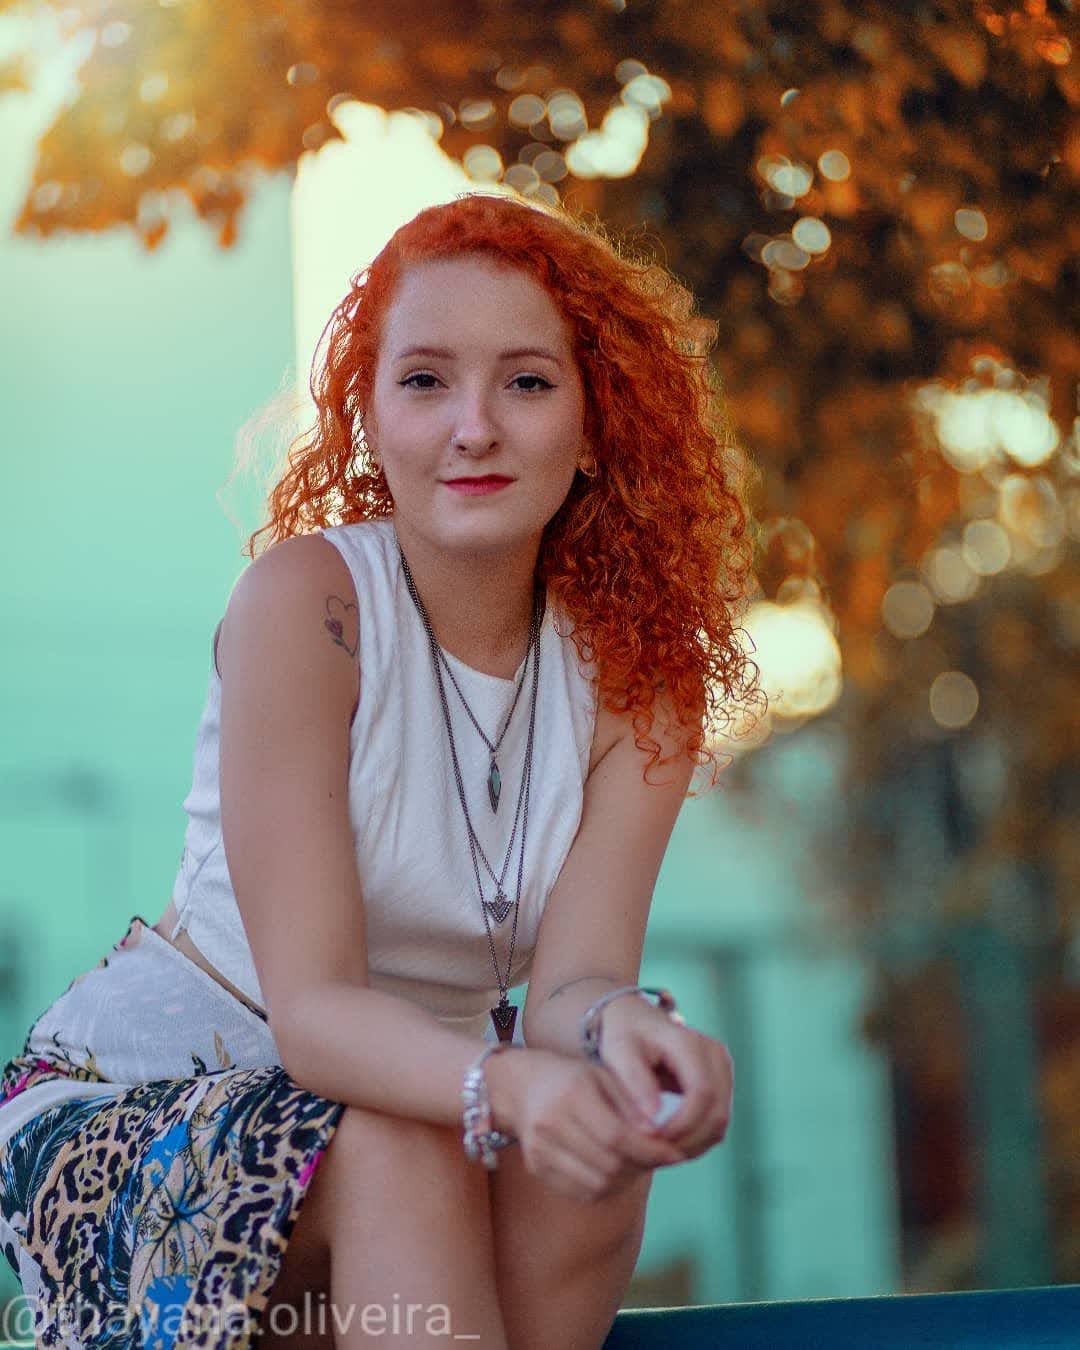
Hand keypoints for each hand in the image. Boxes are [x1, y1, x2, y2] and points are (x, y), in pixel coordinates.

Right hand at [493, 1047, 687, 1200]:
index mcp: (571, 1094)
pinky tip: (617, 1171)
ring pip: (597, 1184)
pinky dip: (606, 1187)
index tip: (676, 1153)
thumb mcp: (603, 1076)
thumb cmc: (571, 1078)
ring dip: (627, 1180)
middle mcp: (551, 1123)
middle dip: (642, 1166)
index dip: (650, 1150)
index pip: (617, 1136)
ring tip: (640, 1164)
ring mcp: (540, 1150)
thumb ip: (631, 1104)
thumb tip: (661, 1136)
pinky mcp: (536, 1169)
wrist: (521, 1087)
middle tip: (661, 1159)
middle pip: (608, 1163)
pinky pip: (581, 1192)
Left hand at [596, 994, 733, 1161]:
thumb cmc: (621, 1034)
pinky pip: (717, 1121)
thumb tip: (653, 1122)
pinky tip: (669, 1144)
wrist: (632, 1019)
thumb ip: (635, 1083)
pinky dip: (697, 1139)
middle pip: (717, 1112)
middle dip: (687, 1140)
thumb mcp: (618, 1052)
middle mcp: (715, 1054)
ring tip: (658, 1151)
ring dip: (693, 1144)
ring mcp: (722, 1068)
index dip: (682, 1124)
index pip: (702, 1093)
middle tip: (653, 1154)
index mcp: (690, 1043)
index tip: (652, 1140)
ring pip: (720, 1121)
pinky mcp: (721, 1082)